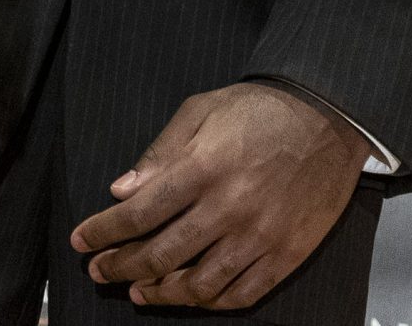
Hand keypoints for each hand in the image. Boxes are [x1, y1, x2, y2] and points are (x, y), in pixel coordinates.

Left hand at [68, 80, 367, 309]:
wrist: (329, 116)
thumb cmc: (261, 109)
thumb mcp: (200, 111)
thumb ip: (159, 153)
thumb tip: (121, 190)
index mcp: (203, 168)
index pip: (138, 214)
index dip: (103, 232)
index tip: (81, 240)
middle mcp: (229, 207)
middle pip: (161, 254)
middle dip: (120, 266)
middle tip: (99, 270)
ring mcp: (260, 236)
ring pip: (199, 284)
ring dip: (160, 293)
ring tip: (138, 291)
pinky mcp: (287, 254)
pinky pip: (242, 293)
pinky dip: (210, 302)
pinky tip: (191, 296)